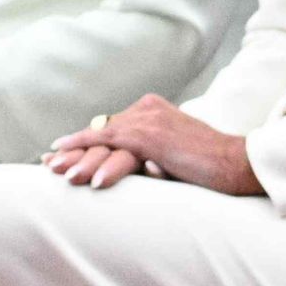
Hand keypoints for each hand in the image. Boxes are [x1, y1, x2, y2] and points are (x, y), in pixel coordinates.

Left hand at [42, 95, 257, 194]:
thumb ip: (148, 156)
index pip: (109, 126)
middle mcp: (147, 108)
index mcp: (151, 109)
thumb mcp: (171, 156)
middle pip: (101, 131)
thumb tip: (137, 168)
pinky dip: (100, 161)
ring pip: (104, 138)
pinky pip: (118, 148)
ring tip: (59, 174)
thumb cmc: (209, 166)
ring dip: (80, 158)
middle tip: (48, 164)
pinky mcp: (154, 136)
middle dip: (74, 150)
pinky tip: (85, 176)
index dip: (84, 142)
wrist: (237, 163)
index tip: (60, 155)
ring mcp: (150, 120)